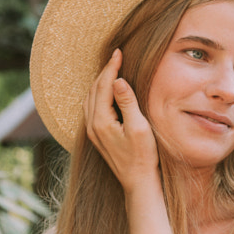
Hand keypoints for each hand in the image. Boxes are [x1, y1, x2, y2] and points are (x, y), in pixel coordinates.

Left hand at [85, 49, 160, 195]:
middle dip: (105, 72)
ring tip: (112, 69)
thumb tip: (119, 80)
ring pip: (90, 98)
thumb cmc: (143, 156)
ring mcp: (92, 131)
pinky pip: (91, 107)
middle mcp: (91, 125)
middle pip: (94, 90)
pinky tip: (106, 92)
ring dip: (100, 82)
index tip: (119, 52)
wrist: (137, 181)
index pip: (103, 86)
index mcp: (101, 121)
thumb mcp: (139, 127)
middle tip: (117, 57)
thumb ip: (127, 103)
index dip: (111, 68)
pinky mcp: (96, 135)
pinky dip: (97, 94)